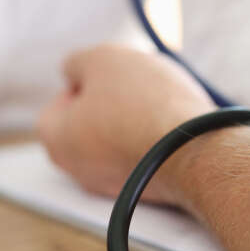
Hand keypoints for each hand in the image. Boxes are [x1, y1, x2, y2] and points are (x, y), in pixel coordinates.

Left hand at [38, 45, 214, 204]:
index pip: (57, 105)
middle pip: (88, 124)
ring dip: (136, 120)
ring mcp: (113, 184)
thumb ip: (78, 62)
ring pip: (119, 140)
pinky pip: (145, 156)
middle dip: (111, 102)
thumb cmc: (143, 104)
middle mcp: (78, 170)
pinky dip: (156, 141)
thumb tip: (77, 71)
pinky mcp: (146, 192)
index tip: (108, 78)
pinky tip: (174, 125)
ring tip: (160, 104)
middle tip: (135, 87)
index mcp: (55, 139)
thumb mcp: (102, 59)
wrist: (194, 151)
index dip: (83, 84)